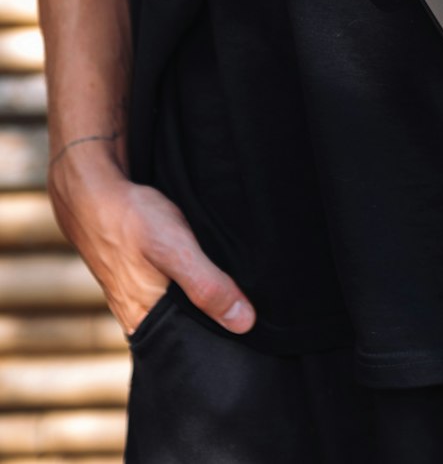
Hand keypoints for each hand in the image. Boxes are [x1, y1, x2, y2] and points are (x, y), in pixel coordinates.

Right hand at [47, 140, 255, 337]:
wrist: (93, 193)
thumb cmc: (131, 221)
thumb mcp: (176, 251)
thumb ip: (207, 286)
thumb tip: (243, 323)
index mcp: (145, 323)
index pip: (190, 348)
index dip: (220, 340)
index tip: (250, 329)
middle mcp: (139, 316)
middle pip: (187, 328)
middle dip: (215, 319)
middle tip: (247, 305)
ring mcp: (137, 296)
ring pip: (181, 307)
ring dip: (203, 297)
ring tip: (231, 286)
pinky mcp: (139, 276)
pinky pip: (171, 289)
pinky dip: (189, 281)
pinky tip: (204, 269)